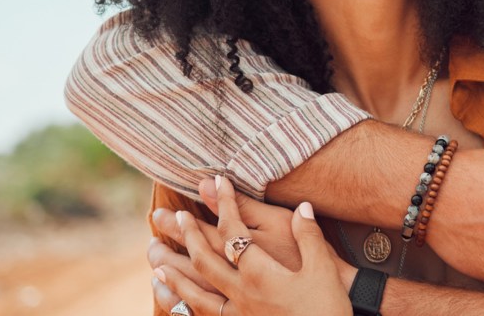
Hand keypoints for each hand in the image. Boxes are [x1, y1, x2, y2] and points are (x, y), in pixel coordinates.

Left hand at [155, 176, 351, 315]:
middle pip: (203, 260)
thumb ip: (308, 234)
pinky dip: (183, 306)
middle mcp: (241, 292)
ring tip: (157, 262)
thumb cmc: (326, 304)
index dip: (224, 203)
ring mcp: (236, 313)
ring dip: (174, 274)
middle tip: (165, 216)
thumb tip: (302, 207)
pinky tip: (174, 301)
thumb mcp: (322, 266)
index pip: (233, 231)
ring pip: (195, 292)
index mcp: (259, 272)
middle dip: (184, 235)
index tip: (218, 181)